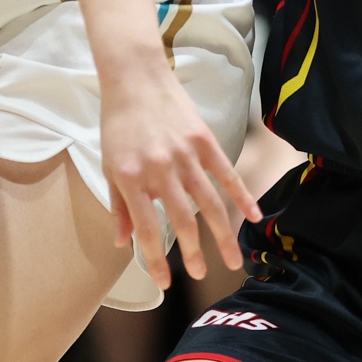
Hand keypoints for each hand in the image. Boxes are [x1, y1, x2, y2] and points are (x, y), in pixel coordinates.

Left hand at [100, 67, 262, 284]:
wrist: (135, 78)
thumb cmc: (118, 123)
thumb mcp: (109, 165)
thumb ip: (118, 206)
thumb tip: (122, 244)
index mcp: (131, 178)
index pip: (147, 229)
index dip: (155, 260)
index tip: (164, 283)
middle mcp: (160, 169)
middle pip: (181, 221)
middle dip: (192, 253)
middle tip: (199, 275)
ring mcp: (185, 155)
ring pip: (208, 203)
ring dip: (221, 235)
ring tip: (233, 261)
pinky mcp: (204, 141)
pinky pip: (226, 174)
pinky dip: (241, 196)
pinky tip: (252, 217)